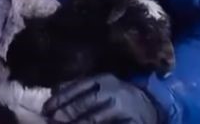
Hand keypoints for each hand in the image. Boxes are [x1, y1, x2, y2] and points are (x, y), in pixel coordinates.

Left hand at [42, 74, 159, 123]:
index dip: (61, 98)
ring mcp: (124, 108)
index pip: (79, 87)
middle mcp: (114, 91)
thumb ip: (78, 87)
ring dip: (81, 123)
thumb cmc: (118, 95)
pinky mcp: (133, 122)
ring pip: (97, 118)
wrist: (152, 104)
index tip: (47, 108)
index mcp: (104, 80)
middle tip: (54, 120)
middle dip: (69, 112)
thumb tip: (54, 90)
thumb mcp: (100, 86)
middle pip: (87, 102)